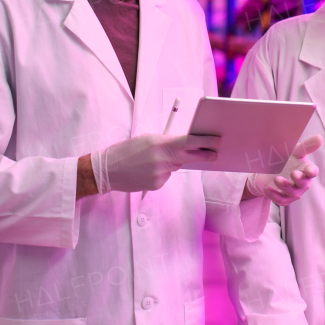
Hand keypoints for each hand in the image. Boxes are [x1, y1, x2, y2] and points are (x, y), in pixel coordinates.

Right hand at [92, 134, 220, 192]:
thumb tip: (184, 146)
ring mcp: (160, 174)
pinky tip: (146, 171)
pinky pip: (166, 176)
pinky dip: (161, 172)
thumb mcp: (146, 140)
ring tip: (150, 161)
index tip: (217, 140)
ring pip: (175, 167)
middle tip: (214, 154)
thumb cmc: (125, 151)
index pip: (189, 141)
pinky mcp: (157, 185)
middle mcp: (162, 159)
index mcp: (159, 143)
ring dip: (171, 163)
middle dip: (204, 155)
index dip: (205, 141)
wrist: (107, 170)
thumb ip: (166, 142)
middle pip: (191, 157)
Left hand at [245, 135, 322, 205]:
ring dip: (285, 186)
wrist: (270, 170)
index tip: (309, 170)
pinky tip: (267, 188)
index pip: (312, 172)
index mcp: (306, 170)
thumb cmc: (286, 159)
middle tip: (294, 174)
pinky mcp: (284, 199)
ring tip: (276, 178)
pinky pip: (280, 200)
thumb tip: (319, 137)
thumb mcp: (294, 152)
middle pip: (303, 184)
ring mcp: (294, 192)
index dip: (311, 172)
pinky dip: (273, 195)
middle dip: (299, 180)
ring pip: (292, 193)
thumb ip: (306, 146)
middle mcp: (303, 183)